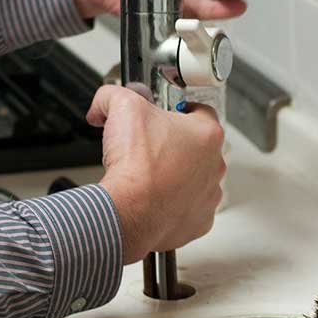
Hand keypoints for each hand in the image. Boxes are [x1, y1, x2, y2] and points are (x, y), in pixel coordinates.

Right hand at [87, 86, 224, 263]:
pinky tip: (152, 198)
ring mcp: (208, 196)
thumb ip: (113, 96)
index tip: (163, 115)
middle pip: (197, 146)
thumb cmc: (136, 166)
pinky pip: (188, 208)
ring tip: (148, 175)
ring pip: (194, 178)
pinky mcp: (198, 221)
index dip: (177, 110)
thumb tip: (103, 103)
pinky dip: (172, 204)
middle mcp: (214, 165)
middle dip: (174, 144)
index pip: (200, 111)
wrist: (128, 211)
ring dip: (175, 175)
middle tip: (149, 146)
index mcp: (206, 134)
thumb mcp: (120, 107)